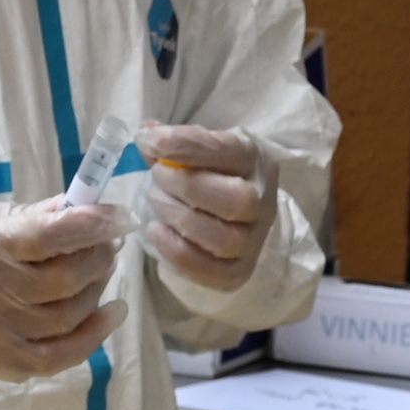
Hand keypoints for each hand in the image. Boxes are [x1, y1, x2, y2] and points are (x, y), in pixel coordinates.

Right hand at [0, 195, 121, 379]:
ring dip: (97, 288)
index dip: (90, 224)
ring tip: (99, 269)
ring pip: (69, 315)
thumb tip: (83, 207)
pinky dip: (94, 334)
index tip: (119, 215)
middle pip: (65, 279)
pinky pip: (61, 356)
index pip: (44, 236)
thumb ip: (27, 216)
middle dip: (98, 255)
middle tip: (106, 240)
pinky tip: (110, 312)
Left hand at [135, 125, 274, 291]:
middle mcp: (263, 202)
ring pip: (225, 240)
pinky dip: (178, 254)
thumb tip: (146, 137)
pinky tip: (157, 232)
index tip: (150, 141)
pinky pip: (212, 272)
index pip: (228, 151)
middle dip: (187, 187)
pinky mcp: (238, 272)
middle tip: (156, 176)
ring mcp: (254, 241)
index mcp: (254, 161)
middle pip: (236, 200)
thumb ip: (174, 141)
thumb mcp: (201, 149)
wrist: (237, 215)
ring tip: (156, 203)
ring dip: (180, 219)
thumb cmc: (213, 174)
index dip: (186, 146)